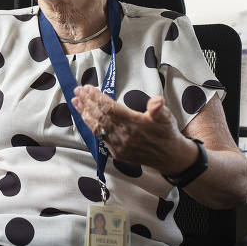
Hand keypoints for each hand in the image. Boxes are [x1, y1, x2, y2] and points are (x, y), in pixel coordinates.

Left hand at [70, 85, 196, 175]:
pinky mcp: (116, 153)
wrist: (170, 158)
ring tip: (75, 101)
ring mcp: (118, 146)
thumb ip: (159, 108)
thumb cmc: (167, 133)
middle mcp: (124, 136)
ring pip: (97, 127)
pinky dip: (90, 125)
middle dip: (87, 102)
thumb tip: (156, 101)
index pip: (110, 108)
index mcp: (134, 124)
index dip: (97, 98)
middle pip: (100, 116)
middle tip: (77, 90)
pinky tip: (85, 117)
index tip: (88, 88)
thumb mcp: (167, 117)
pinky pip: (99, 137)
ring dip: (84, 113)